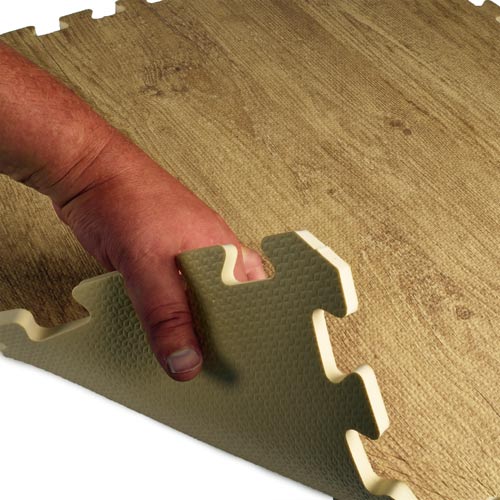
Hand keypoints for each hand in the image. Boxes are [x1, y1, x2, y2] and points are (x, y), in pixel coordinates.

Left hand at [54, 134, 265, 381]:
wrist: (88, 174)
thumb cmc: (126, 198)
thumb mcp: (147, 263)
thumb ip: (166, 314)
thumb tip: (185, 361)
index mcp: (223, 249)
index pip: (252, 299)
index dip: (253, 331)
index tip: (244, 365)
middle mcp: (209, 255)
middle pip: (226, 305)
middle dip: (222, 335)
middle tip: (214, 369)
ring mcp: (184, 259)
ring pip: (196, 304)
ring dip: (190, 328)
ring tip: (187, 357)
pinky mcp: (159, 264)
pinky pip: (171, 300)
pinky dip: (167, 318)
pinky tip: (161, 334)